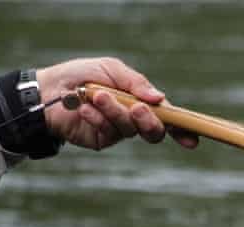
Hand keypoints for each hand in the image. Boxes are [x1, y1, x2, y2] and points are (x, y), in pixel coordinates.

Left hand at [38, 58, 197, 151]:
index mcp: (142, 100)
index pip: (168, 117)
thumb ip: (136, 83)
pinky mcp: (103, 140)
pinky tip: (84, 108)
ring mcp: (119, 131)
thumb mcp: (112, 69)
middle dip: (148, 121)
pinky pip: (109, 132)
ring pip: (129, 129)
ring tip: (96, 96)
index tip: (193, 139)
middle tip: (136, 108)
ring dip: (115, 111)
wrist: (50, 89)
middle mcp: (134, 119)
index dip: (182, 129)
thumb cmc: (82, 75)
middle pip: (154, 131)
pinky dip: (98, 118)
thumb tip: (160, 98)